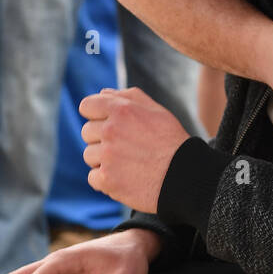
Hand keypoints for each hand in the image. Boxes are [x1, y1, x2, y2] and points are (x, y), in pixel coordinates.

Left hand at [79, 87, 189, 211]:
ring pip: (89, 155)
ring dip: (103, 160)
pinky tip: (125, 178)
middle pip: (87, 132)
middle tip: (124, 147)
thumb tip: (103, 93)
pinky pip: (93, 178)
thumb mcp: (156, 111)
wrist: (185, 176)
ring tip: (127, 163)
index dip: (95, 115)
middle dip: (101, 139)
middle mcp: (111, 130)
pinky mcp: (107, 180)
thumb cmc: (172, 141)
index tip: (106, 124)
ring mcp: (107, 156)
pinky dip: (106, 180)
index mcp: (121, 110)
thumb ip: (128, 97)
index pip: (87, 106)